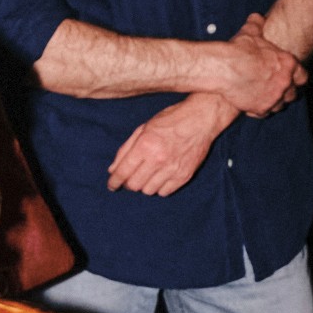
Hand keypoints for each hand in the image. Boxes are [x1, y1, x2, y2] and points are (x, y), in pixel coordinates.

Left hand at [106, 91, 232, 195]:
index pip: (123, 172)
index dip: (114, 181)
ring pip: (148, 191)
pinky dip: (159, 187)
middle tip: (130, 177)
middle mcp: (158, 160)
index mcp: (145, 145)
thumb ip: (126, 149)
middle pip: (134, 185)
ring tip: (147, 175)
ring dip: (144, 185)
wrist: (201, 119)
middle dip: (128, 183)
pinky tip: (160, 177)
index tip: (112, 185)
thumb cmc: (171, 120)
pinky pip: (165, 192)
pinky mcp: (184, 175)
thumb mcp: (143, 128)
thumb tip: (113, 169)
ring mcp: (172, 169)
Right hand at [209, 24, 303, 116]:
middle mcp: (285, 82)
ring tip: (265, 98)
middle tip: (277, 88)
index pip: (302, 75)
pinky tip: (253, 104)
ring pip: (281, 105)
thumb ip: (256, 25)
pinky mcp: (262, 108)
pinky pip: (265, 113)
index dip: (297, 77)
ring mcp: (275, 97)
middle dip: (287, 91)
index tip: (291, 77)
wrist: (225, 68)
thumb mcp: (250, 33)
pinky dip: (261, 110)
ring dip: (275, 102)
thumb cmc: (239, 50)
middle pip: (294, 93)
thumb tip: (256, 17)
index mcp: (288, 64)